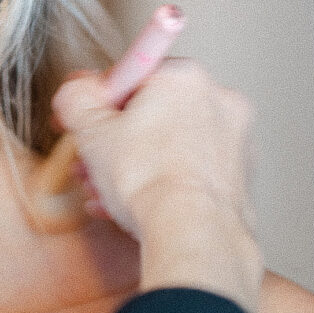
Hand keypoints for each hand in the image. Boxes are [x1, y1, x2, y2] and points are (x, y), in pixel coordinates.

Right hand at [51, 59, 261, 311]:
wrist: (193, 235)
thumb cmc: (151, 182)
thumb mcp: (90, 130)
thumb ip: (76, 98)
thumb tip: (75, 90)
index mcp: (184, 77)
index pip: (130, 77)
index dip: (97, 106)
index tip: (83, 124)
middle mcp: (218, 101)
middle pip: (150, 113)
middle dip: (114, 141)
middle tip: (92, 162)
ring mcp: (234, 141)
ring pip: (168, 145)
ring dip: (131, 166)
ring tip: (106, 191)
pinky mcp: (238, 178)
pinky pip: (187, 171)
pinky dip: (159, 184)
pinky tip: (131, 206)